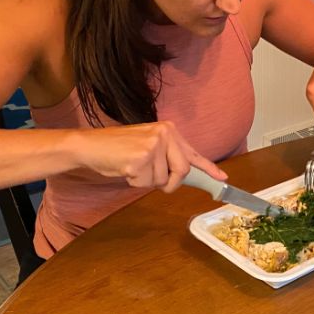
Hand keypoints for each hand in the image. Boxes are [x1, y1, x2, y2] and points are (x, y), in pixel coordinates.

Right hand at [79, 121, 226, 192]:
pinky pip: (145, 183)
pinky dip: (134, 182)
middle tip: (152, 178)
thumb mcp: (148, 145)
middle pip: (182, 171)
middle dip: (170, 182)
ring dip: (146, 180)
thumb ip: (168, 156)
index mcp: (169, 130)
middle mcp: (164, 134)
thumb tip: (185, 174)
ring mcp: (153, 146)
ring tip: (132, 166)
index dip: (209, 168)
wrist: (91, 145)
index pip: (193, 153)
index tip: (223, 178)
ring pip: (162, 180)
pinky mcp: (140, 159)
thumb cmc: (119, 149)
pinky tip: (124, 168)